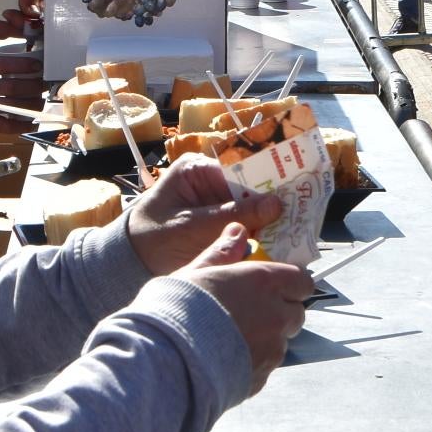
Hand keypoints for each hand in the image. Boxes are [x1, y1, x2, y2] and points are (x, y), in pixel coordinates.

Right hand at [0, 51, 42, 133]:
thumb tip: (12, 69)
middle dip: (33, 86)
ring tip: (41, 102)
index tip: (38, 67)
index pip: (5, 64)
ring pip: (10, 104)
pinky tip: (29, 123)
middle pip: (12, 85)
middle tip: (45, 85)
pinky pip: (1, 124)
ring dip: (29, 104)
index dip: (25, 65)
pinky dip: (18, 125)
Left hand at [126, 156, 283, 274]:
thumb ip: (232, 216)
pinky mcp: (219, 222)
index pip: (241, 167)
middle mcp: (210, 179)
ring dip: (270, 221)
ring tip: (297, 231)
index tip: (295, 190)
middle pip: (251, 187)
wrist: (127, 264)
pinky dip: (260, 234)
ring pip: (252, 207)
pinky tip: (279, 243)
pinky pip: (245, 224)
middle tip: (303, 214)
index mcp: (197, 168)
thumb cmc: (150, 239)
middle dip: (273, 203)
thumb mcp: (192, 227)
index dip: (269, 179)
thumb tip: (276, 204)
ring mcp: (216, 201)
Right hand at [178, 227, 316, 395]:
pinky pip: (264, 367)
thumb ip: (222, 253)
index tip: (274, 285)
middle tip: (249, 311)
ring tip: (230, 338)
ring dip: (266, 339)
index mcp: (265, 283)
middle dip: (279, 312)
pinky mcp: (261, 378)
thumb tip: (237, 232)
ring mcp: (272, 351)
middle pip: (296, 313)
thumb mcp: (196, 272)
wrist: (166, 361)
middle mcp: (277, 316)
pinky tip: (224, 359)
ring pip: (280, 343)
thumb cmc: (177, 310)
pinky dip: (252, 363)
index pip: (302, 281)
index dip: (290, 283)